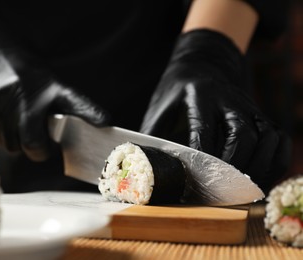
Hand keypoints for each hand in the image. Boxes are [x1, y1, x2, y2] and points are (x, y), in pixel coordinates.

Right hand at [0, 7, 109, 160]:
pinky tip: (5, 119)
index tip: (104, 124)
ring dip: (21, 143)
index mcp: (48, 85)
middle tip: (44, 146)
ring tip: (21, 124)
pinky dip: (5, 135)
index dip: (90, 114)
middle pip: (34, 144)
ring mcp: (2, 104)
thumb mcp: (45, 79)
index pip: (75, 102)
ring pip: (14, 145)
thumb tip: (71, 134)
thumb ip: (58, 105)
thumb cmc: (20, 69)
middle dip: (40, 151)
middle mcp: (26, 95)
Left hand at [140, 29, 290, 191]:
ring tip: (243, 191)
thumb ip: (154, 137)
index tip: (198, 183)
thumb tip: (146, 169)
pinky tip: (262, 178)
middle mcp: (229, 98)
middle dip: (233, 168)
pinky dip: (275, 161)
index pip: (204, 130)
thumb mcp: (160, 108)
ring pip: (266, 137)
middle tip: (222, 191)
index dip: (203, 161)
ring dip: (258, 168)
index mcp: (199, 94)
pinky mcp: (261, 113)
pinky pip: (279, 139)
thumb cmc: (176, 91)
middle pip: (241, 135)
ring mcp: (249, 105)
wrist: (202, 63)